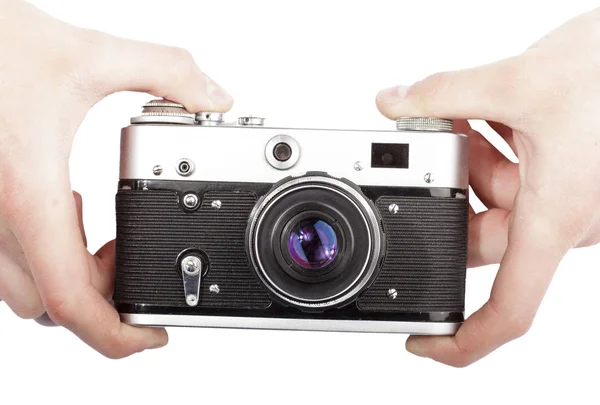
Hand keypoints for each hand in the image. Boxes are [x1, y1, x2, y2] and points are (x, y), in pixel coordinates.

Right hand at [0, 0, 232, 357]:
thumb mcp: (91, 54)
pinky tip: (68, 204)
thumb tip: (215, 96)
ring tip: (107, 235)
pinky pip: (11, 256)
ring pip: (25, 288)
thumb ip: (166, 72)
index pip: (72, 303)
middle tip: (135, 258)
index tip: (153, 335)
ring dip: (75, 277)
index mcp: (29, 198)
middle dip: (106, 297)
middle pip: (54, 306)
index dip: (117, 336)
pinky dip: (51, 249)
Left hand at [376, 8, 599, 365]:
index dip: (463, 340)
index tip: (422, 342)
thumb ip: (445, 93)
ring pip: (491, 197)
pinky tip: (486, 112)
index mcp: (554, 218)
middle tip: (431, 142)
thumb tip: (392, 102)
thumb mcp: (517, 81)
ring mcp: (563, 196)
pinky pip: (512, 175)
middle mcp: (560, 217)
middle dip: (446, 190)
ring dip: (467, 158)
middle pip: (478, 233)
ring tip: (461, 113)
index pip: (509, 309)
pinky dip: (490, 146)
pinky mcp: (563, 174)